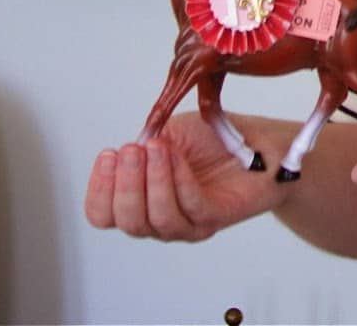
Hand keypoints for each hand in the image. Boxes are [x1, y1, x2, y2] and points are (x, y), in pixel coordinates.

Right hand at [85, 113, 290, 241]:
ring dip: (152, 181)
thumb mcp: (169, 133)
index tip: (108, 155)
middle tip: (131, 151)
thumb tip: (125, 152)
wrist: (257, 143)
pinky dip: (179, 180)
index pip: (104, 213)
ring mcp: (187, 222)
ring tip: (154, 148)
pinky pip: (191, 206)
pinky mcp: (214, 217)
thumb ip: (145, 144)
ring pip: (157, 219)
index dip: (99, 189)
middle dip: (125, 184)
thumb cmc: (210, 140)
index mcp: (141, 198)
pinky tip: (176, 157)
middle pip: (128, 221)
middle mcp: (160, 217)